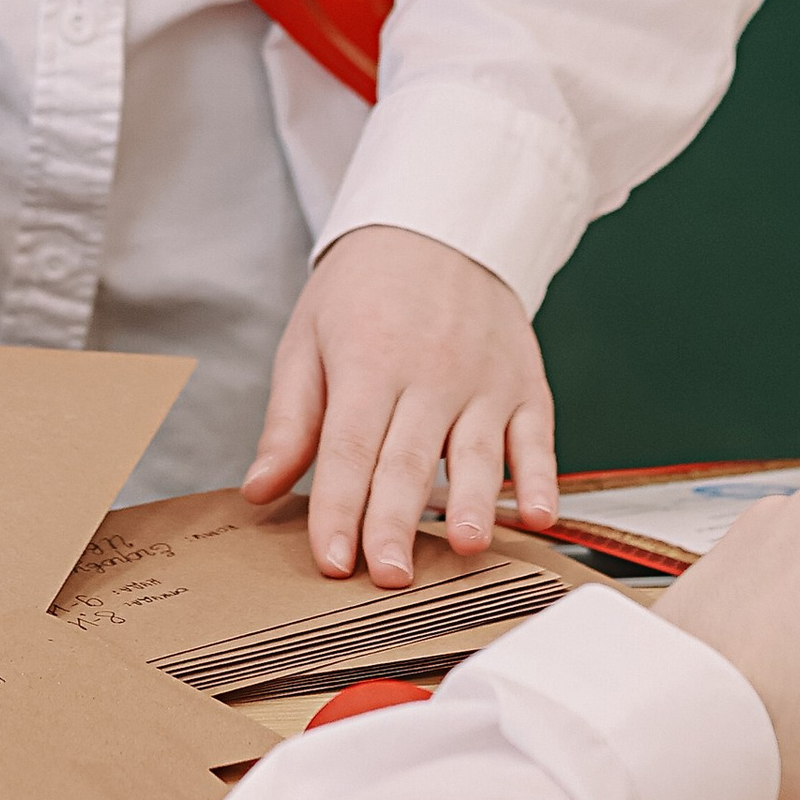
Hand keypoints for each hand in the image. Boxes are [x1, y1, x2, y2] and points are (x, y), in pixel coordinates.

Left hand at [241, 226, 557, 587]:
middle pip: (409, 457)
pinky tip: (537, 513)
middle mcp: (430, 371)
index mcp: (368, 359)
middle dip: (397, 521)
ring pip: (477, 450)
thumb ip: (290, 419)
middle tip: (389, 577)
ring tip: (468, 547)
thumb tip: (259, 489)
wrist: (437, 223)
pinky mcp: (525, 384)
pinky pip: (537, 436)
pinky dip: (540, 477)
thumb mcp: (308, 337)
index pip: (351, 445)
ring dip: (475, 502)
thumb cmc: (365, 289)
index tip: (332, 562)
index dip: (340, 508)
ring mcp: (483, 379)